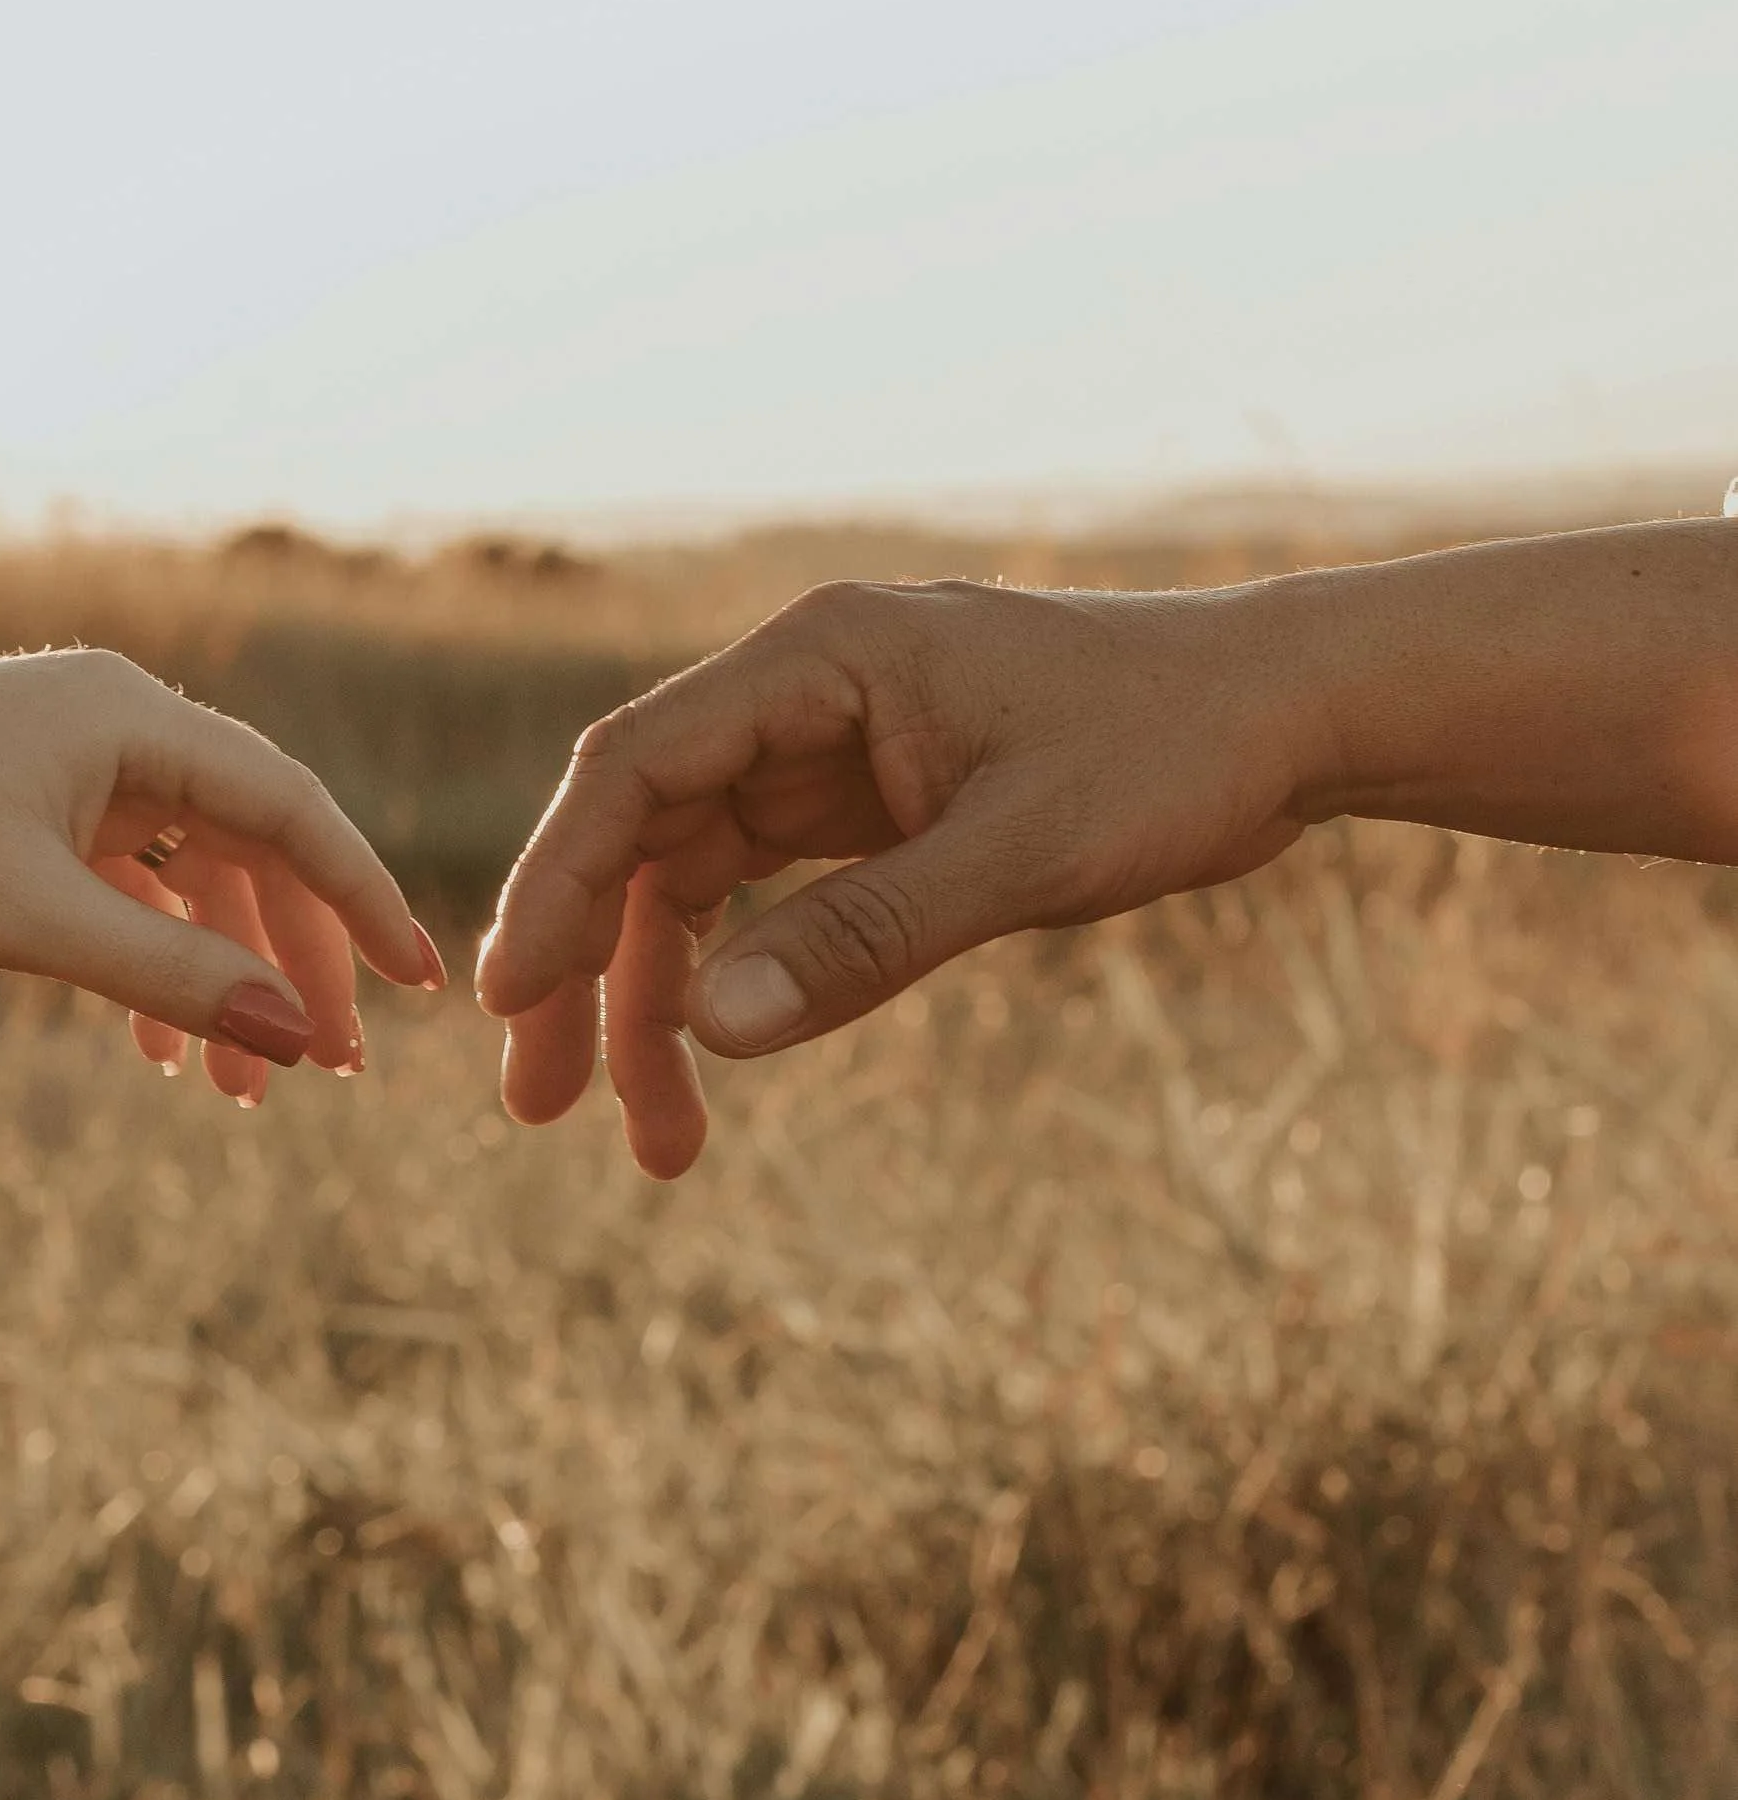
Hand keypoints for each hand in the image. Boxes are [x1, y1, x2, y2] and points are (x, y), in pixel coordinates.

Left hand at [0, 652, 444, 1103]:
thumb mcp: (30, 919)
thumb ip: (172, 977)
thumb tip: (299, 1039)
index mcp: (128, 715)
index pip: (289, 806)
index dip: (361, 898)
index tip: (418, 986)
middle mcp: (111, 724)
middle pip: (248, 846)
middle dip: (292, 961)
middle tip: (334, 1069)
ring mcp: (64, 767)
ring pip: (187, 878)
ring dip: (218, 979)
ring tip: (241, 1092)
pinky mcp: (19, 811)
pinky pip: (123, 890)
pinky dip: (151, 965)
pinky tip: (160, 1054)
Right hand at [473, 578, 1310, 1175]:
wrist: (1289, 714)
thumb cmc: (1172, 751)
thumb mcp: (1024, 854)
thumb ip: (869, 936)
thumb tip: (711, 1028)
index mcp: (819, 655)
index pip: (637, 766)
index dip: (557, 880)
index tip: (510, 997)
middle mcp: (805, 691)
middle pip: (642, 830)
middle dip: (585, 968)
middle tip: (538, 1104)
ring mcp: (836, 750)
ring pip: (695, 878)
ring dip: (658, 1000)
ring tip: (655, 1144)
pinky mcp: (877, 805)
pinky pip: (766, 896)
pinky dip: (741, 981)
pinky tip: (721, 1068)